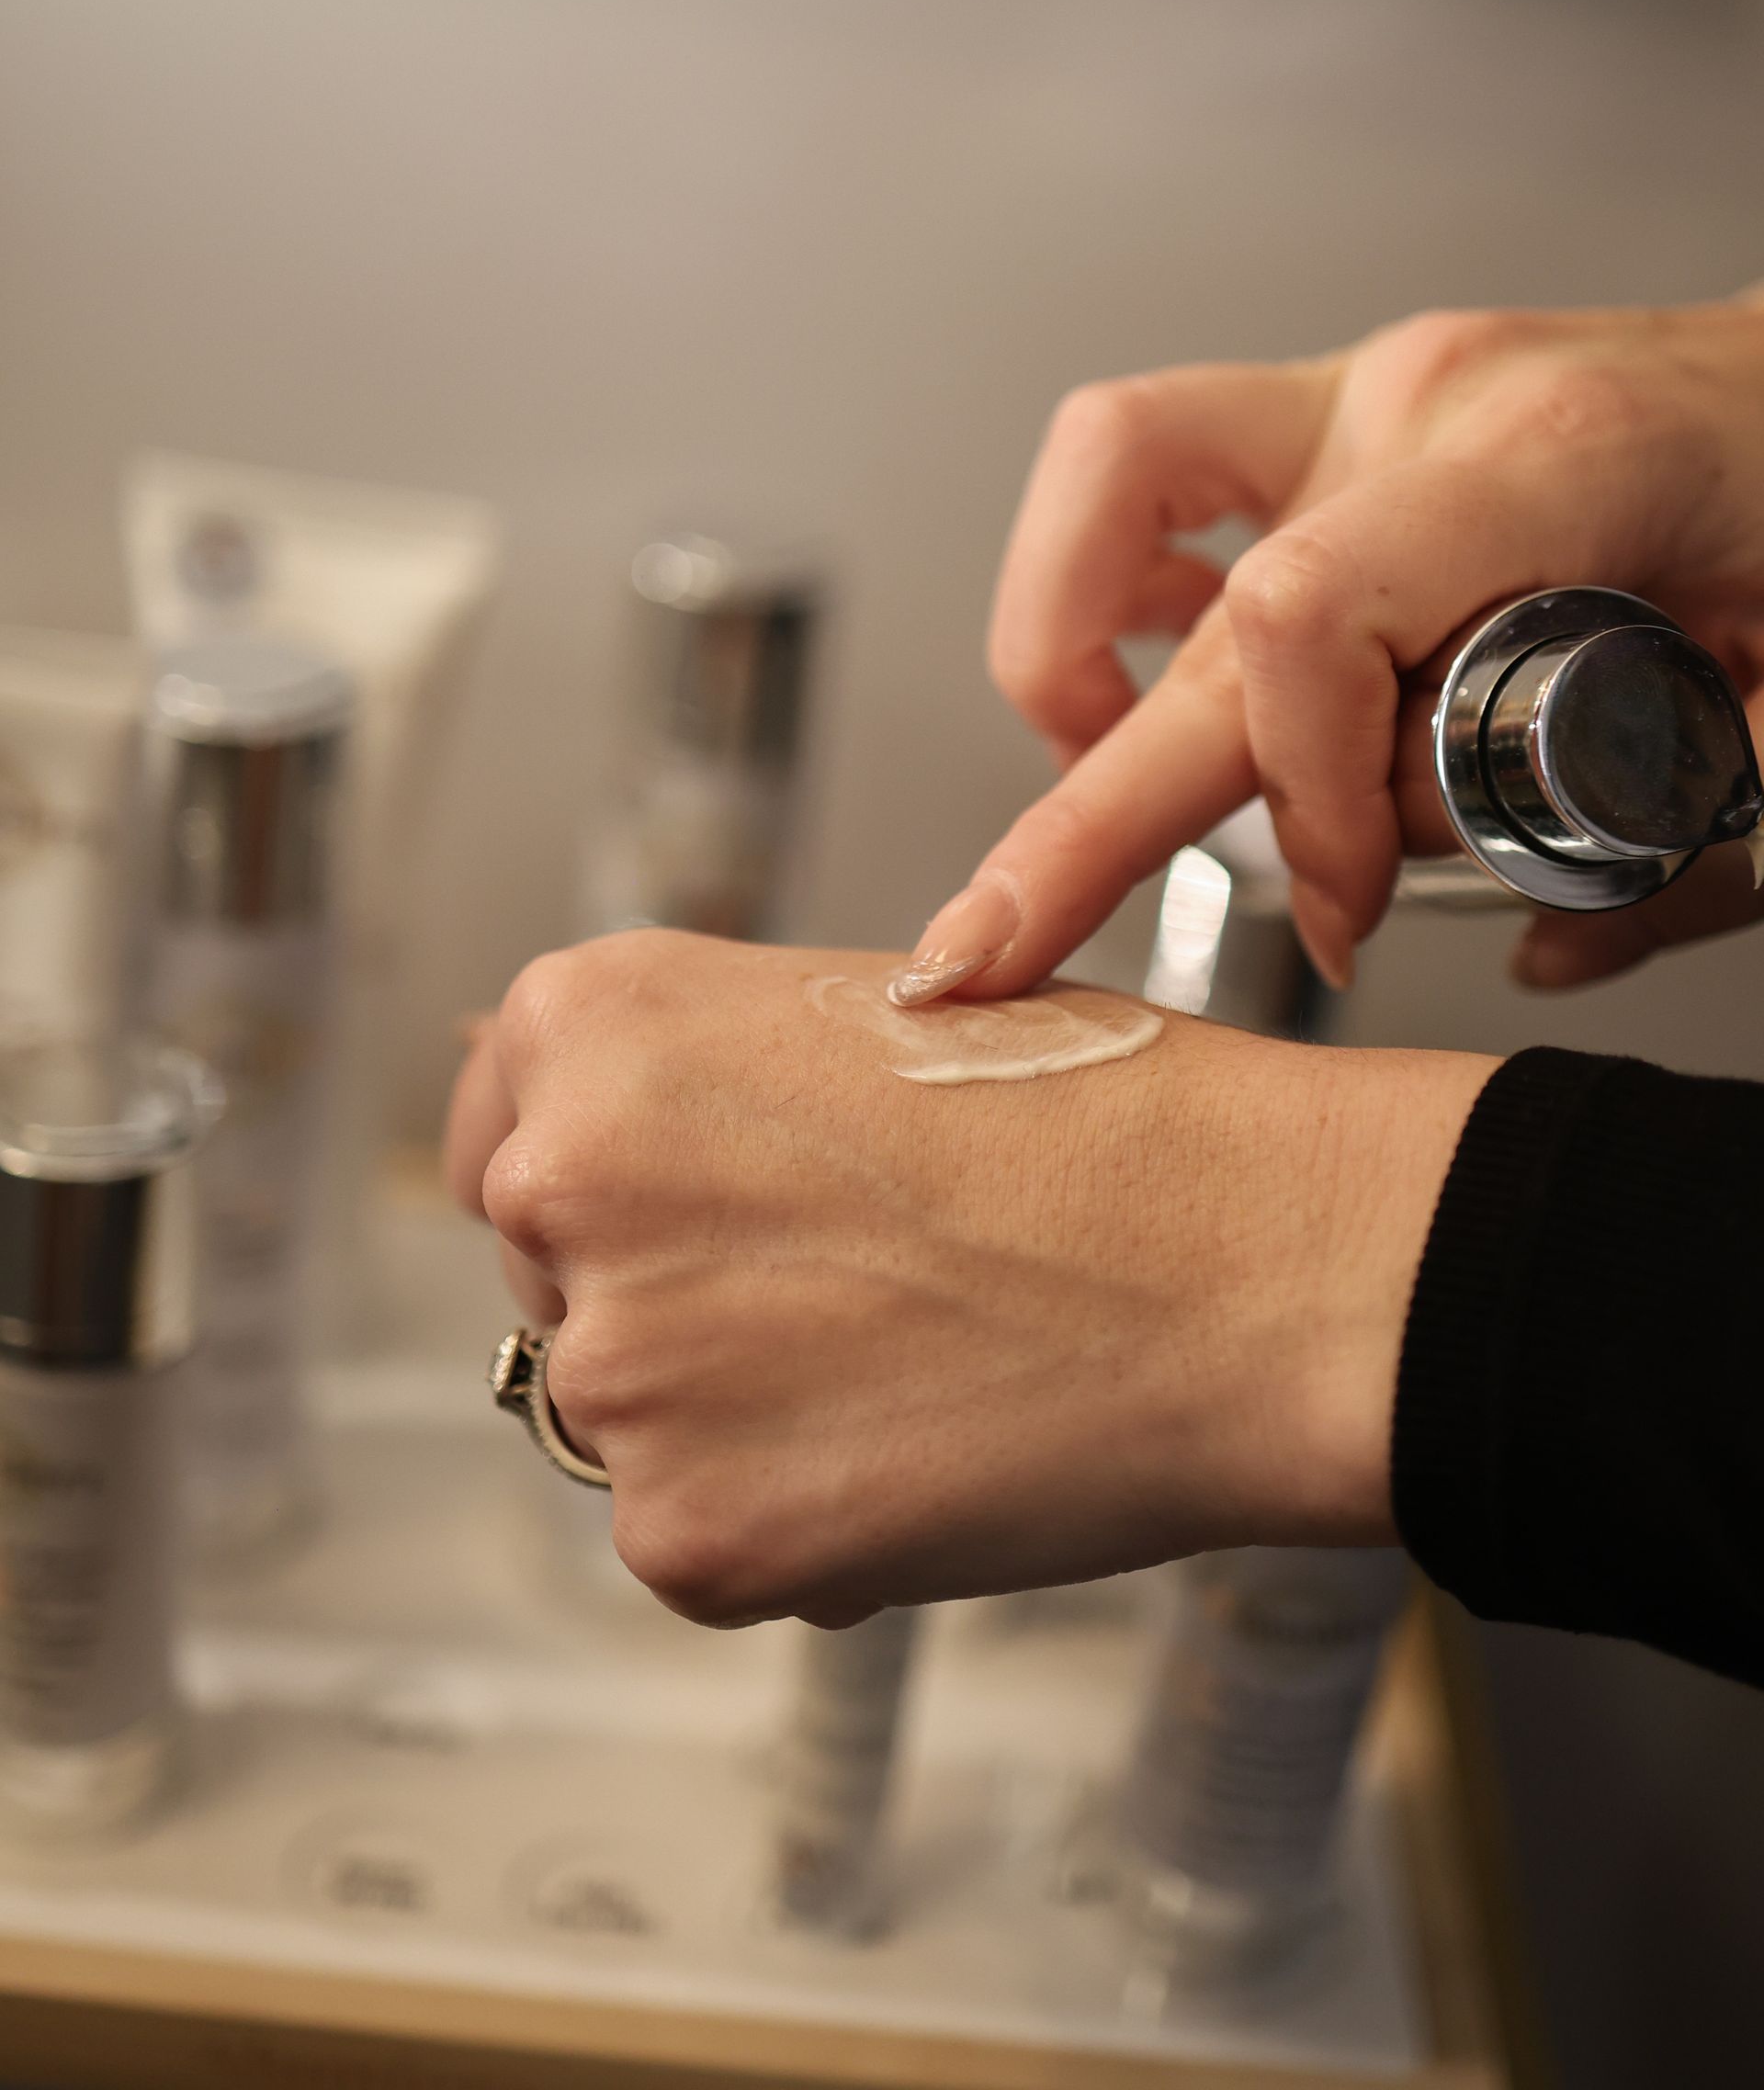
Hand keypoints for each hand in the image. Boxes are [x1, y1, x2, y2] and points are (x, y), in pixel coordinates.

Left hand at [446, 930, 1489, 1625]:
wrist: (1241, 1261)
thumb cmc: (1098, 1116)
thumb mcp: (861, 1014)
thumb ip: (697, 1078)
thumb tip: (582, 1150)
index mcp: (596, 1022)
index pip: (505, 1129)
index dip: (603, 1187)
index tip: (664, 1221)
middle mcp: (563, 1180)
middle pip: (561, 1282)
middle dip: (674, 1300)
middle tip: (852, 1291)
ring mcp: (616, 1365)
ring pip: (635, 1418)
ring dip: (736, 1418)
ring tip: (913, 1363)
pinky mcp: (683, 1529)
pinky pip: (699, 1539)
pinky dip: (790, 1524)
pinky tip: (919, 1451)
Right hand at [889, 296, 1763, 1001]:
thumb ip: (1697, 847)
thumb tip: (1543, 946)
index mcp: (1550, 456)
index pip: (1308, 616)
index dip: (1303, 801)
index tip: (1347, 913)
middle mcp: (1421, 403)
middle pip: (1183, 605)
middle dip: (1076, 810)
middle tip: (984, 949)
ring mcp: (1361, 391)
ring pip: (1112, 483)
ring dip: (1072, 651)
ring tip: (1106, 773)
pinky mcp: (1328, 414)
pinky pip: (1147, 468)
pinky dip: (1114, 590)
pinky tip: (1158, 674)